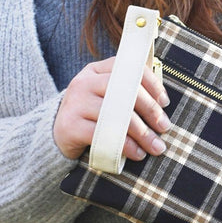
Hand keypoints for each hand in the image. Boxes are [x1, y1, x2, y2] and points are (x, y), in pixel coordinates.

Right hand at [53, 58, 170, 160]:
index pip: (129, 69)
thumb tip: (162, 104)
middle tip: (165, 127)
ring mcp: (76, 102)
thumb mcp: (107, 97)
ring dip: (142, 132)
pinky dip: (125, 146)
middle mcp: (85, 82)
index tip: (165, 103)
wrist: (56, 134)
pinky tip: (137, 153)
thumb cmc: (92, 115)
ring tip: (156, 146)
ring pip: (117, 114)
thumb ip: (128, 93)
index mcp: (97, 70)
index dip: (152, 84)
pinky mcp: (71, 125)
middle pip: (125, 91)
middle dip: (150, 111)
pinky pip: (104, 134)